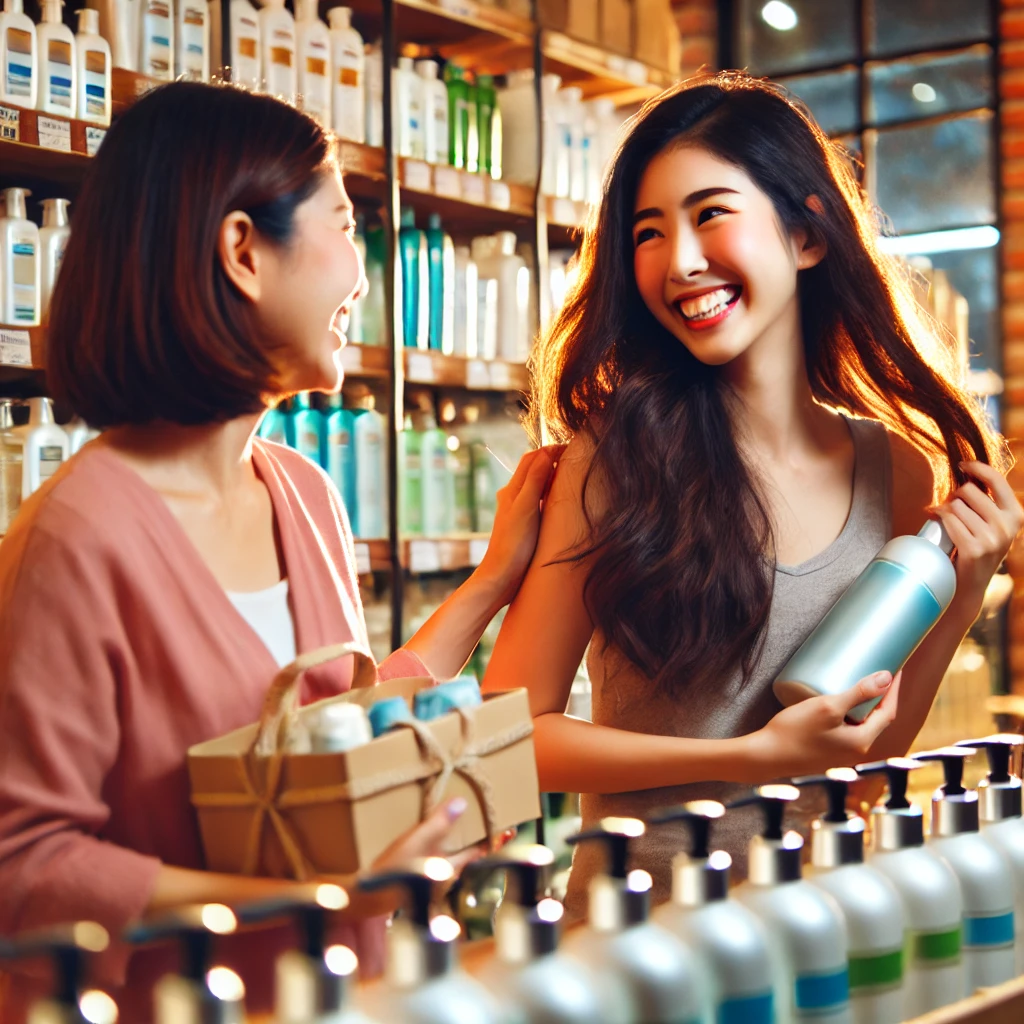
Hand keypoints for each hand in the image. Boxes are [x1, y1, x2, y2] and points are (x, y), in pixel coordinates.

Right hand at [336, 799, 513, 917]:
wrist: (367, 898)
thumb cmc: (392, 871)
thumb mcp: (415, 842)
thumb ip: (438, 823)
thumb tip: (462, 803)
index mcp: (451, 867)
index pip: (480, 851)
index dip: (496, 839)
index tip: (512, 828)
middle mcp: (446, 877)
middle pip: (469, 855)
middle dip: (479, 839)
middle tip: (489, 823)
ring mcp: (434, 882)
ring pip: (454, 859)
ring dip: (461, 844)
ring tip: (461, 826)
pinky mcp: (421, 882)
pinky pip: (440, 863)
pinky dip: (444, 850)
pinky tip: (434, 842)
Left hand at [476, 445, 565, 610]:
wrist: (501, 578)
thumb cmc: (513, 544)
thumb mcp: (526, 507)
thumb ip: (535, 479)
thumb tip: (547, 452)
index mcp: (512, 489)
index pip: (533, 458)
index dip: (552, 450)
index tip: (574, 448)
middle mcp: (513, 497)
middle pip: (534, 469)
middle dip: (553, 460)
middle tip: (577, 460)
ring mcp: (518, 512)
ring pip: (537, 486)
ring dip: (553, 477)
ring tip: (573, 478)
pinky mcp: (524, 526)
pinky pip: (539, 503)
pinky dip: (551, 496)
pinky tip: (562, 505)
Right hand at [745, 670, 901, 779]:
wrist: (766, 756)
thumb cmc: (794, 732)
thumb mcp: (827, 707)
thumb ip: (858, 693)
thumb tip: (886, 678)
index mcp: (861, 741)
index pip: (888, 712)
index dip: (893, 689)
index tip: (895, 668)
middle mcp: (856, 750)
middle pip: (877, 719)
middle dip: (881, 696)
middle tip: (879, 673)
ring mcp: (842, 753)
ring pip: (862, 724)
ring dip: (865, 705)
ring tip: (860, 683)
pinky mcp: (828, 752)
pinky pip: (847, 729)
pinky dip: (850, 714)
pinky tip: (839, 703)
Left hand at [930, 461, 1023, 606]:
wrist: (969, 585)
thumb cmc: (976, 549)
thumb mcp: (992, 525)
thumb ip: (987, 503)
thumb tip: (967, 474)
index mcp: (1016, 515)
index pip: (997, 479)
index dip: (977, 468)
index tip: (962, 465)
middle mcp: (1007, 526)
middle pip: (969, 491)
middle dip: (954, 496)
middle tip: (950, 507)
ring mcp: (992, 538)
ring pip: (956, 505)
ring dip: (945, 509)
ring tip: (945, 519)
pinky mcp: (974, 548)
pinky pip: (948, 519)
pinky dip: (937, 516)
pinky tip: (934, 519)